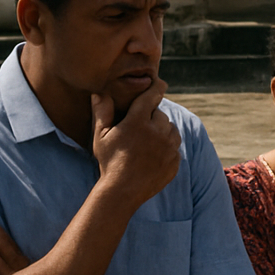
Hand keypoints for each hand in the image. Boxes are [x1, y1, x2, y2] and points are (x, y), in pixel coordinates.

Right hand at [91, 78, 180, 207]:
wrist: (122, 192)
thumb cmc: (108, 162)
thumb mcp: (101, 137)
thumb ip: (102, 113)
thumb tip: (99, 92)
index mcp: (138, 122)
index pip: (151, 96)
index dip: (156, 87)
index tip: (160, 82)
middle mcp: (157, 132)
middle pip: (161, 115)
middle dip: (152, 118)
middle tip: (140, 129)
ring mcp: (169, 148)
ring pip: (171, 130)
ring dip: (163, 132)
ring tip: (148, 143)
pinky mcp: (175, 161)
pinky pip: (175, 148)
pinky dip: (168, 148)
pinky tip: (154, 156)